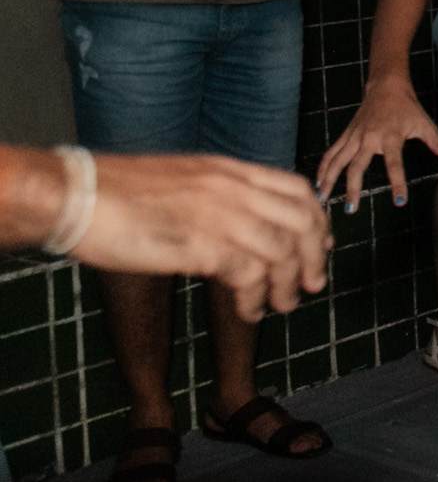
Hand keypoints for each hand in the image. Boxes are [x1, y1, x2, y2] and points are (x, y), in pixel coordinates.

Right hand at [74, 153, 331, 320]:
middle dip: (313, 257)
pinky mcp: (201, 244)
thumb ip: (216, 193)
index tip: (319, 246)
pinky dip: (255, 299)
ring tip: (280, 306)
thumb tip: (241, 220)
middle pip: (302, 221)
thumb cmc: (115, 192)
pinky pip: (249, 276)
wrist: (75, 193)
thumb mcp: (181, 180)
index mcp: (229, 169)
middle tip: (312, 285)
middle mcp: (232, 188)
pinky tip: (248, 311)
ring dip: (287, 286)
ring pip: (282, 252)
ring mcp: (219, 214)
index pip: (297, 189)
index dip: (316, 220)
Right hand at [314, 77, 437, 210]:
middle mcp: (369, 137)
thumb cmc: (407, 107)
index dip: (398, 183)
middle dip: (353, 187)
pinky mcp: (346, 134)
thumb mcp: (424, 124)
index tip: (400, 201)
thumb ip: (437, 142)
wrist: (386, 86)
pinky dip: (323, 167)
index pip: (394, 164)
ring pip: (338, 160)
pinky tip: (318, 182)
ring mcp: (355, 136)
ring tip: (322, 198)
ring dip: (329, 179)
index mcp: (390, 137)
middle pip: (357, 165)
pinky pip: (332, 152)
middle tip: (351, 208)